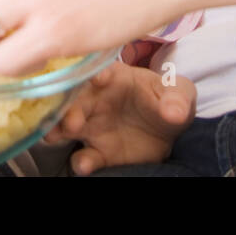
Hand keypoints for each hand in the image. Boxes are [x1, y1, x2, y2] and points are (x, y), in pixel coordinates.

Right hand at [46, 63, 195, 174]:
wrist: (169, 129)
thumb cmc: (168, 99)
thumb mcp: (179, 93)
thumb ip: (177, 99)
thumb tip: (174, 112)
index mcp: (113, 77)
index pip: (98, 70)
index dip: (94, 72)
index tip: (98, 79)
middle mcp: (95, 99)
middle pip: (74, 99)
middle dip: (68, 107)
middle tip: (71, 120)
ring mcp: (93, 126)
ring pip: (67, 126)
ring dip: (58, 130)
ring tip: (56, 136)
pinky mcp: (99, 152)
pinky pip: (84, 157)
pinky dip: (81, 162)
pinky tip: (85, 165)